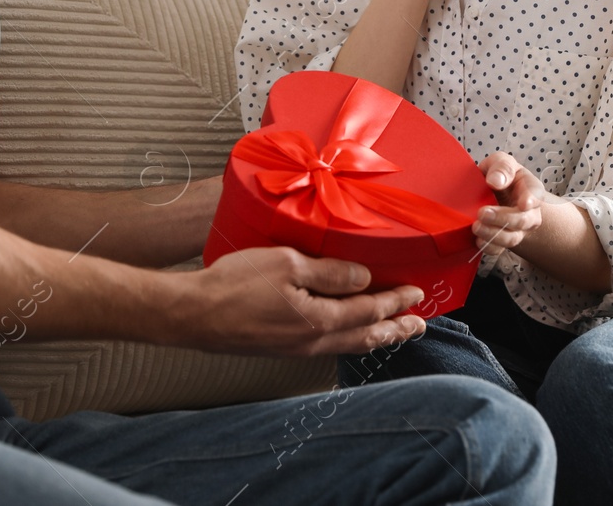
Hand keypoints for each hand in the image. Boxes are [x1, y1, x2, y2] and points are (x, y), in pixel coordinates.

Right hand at [182, 247, 426, 356]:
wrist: (193, 314)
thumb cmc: (236, 285)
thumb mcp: (288, 264)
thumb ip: (330, 272)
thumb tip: (364, 278)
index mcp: (319, 320)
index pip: (369, 310)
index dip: (395, 302)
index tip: (416, 294)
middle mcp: (313, 341)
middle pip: (366, 337)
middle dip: (395, 330)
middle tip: (419, 325)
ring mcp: (296, 348)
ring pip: (347, 343)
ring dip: (374, 336)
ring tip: (391, 332)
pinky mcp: (280, 347)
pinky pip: (327, 344)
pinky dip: (348, 337)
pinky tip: (344, 331)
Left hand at [474, 152, 545, 257]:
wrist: (493, 195)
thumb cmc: (499, 176)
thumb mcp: (501, 162)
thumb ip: (502, 167)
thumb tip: (496, 181)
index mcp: (530, 189)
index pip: (535, 195)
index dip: (531, 200)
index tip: (524, 204)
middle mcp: (528, 212)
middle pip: (523, 221)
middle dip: (503, 218)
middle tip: (482, 213)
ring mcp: (517, 229)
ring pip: (511, 238)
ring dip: (493, 234)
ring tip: (476, 226)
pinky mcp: (502, 241)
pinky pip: (498, 249)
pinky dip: (488, 246)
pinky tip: (478, 239)